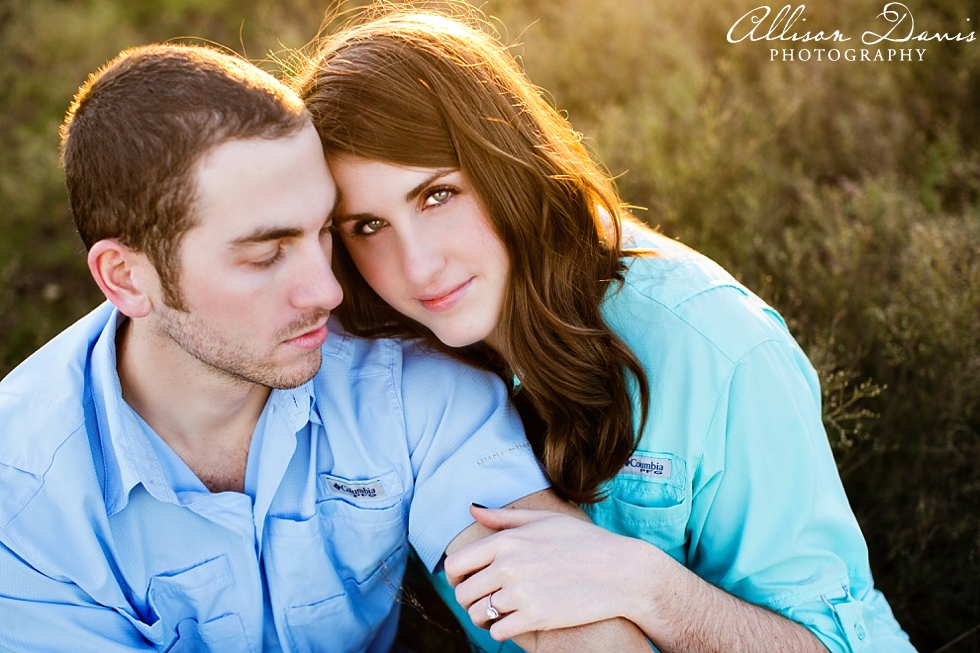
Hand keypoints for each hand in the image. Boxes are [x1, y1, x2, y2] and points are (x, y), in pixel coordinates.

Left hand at [444, 505, 655, 641]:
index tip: (466, 581)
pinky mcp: (536, 617)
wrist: (621, 571)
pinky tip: (514, 623)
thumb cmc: (584, 542)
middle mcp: (509, 566)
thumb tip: (472, 510)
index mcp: (507, 540)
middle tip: (484, 601)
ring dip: (483, 617)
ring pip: (477, 615)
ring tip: (498, 613)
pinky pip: (498, 632)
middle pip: (462, 593)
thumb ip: (504, 517)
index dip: (455, 577)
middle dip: (469, 600)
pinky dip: (501, 630)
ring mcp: (522, 592)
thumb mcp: (545, 520)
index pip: (456, 564)